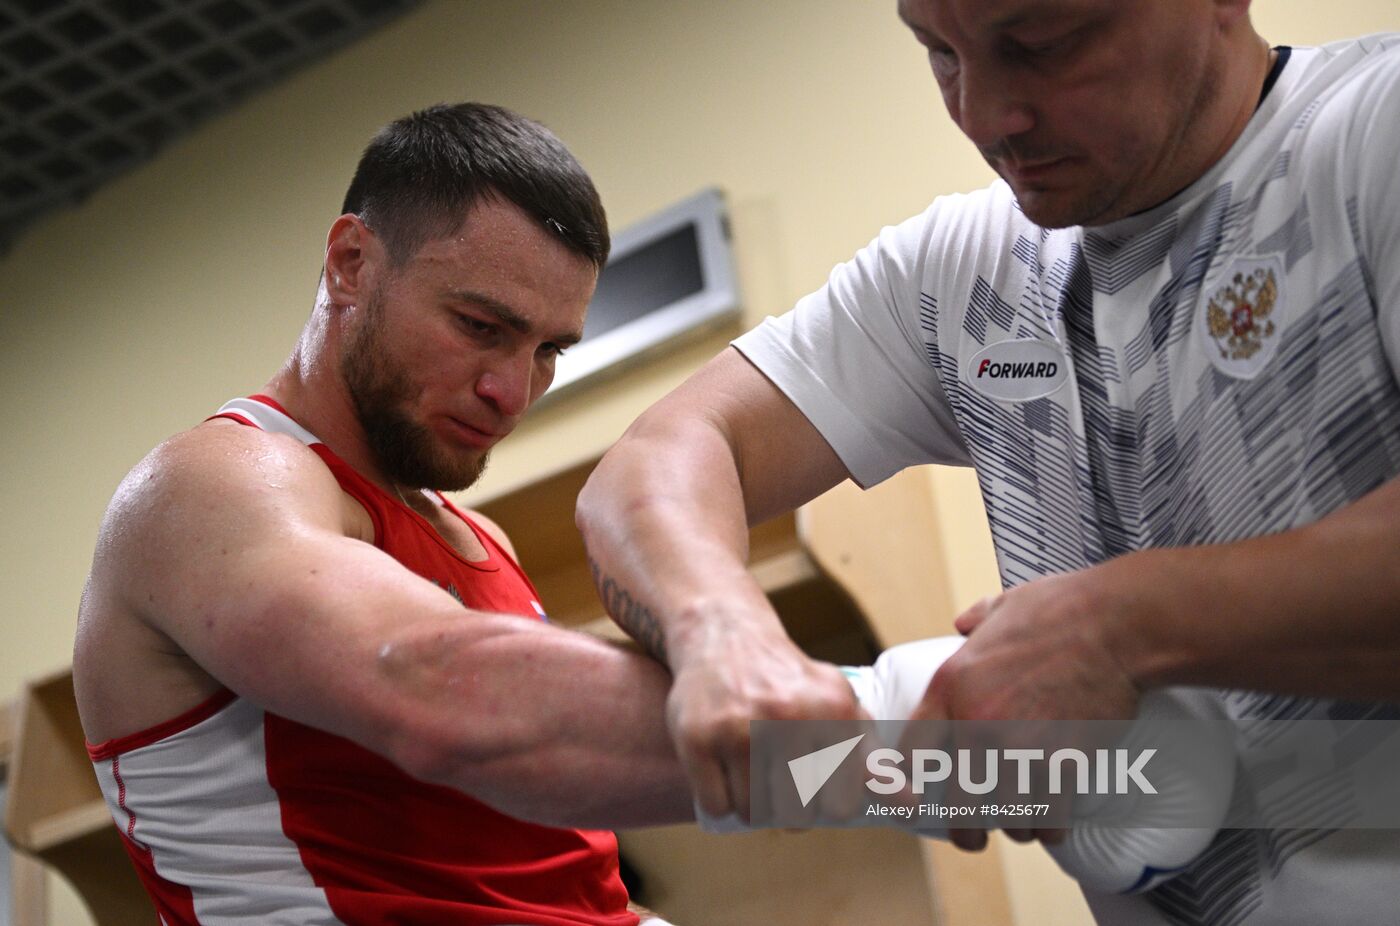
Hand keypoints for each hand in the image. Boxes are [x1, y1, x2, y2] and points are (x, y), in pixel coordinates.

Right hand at [665, 620, 862, 821]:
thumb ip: (873, 758)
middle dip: (788, 810)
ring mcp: (738, 727)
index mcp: (833, 709)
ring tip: (751, 770)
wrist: (725, 637)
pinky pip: (716, 806)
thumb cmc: (790, 682)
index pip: (840, 805)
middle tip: (780, 781)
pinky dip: (720, 800)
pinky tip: (724, 770)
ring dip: (752, 804)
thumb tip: (912, 805)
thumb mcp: (839, 706)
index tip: (816, 785)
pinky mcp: (697, 737)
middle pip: (795, 816)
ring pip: (753, 813)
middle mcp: (788, 716)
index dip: (827, 804)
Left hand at [912, 566, 1143, 848]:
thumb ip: (974, 621)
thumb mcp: (1000, 606)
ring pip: (1006, 818)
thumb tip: (962, 623)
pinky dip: (1051, 828)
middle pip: (957, 803)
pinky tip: (1053, 825)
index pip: (911, 754)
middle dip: (966, 828)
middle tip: (974, 837)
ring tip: (1021, 826)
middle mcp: (975, 723)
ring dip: (1014, 827)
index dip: (913, 783)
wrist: (1115, 625)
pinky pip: (1048, 819)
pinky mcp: (1062, 764)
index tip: (924, 798)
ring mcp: (1019, 748)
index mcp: (950, 687)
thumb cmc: (1060, 609)